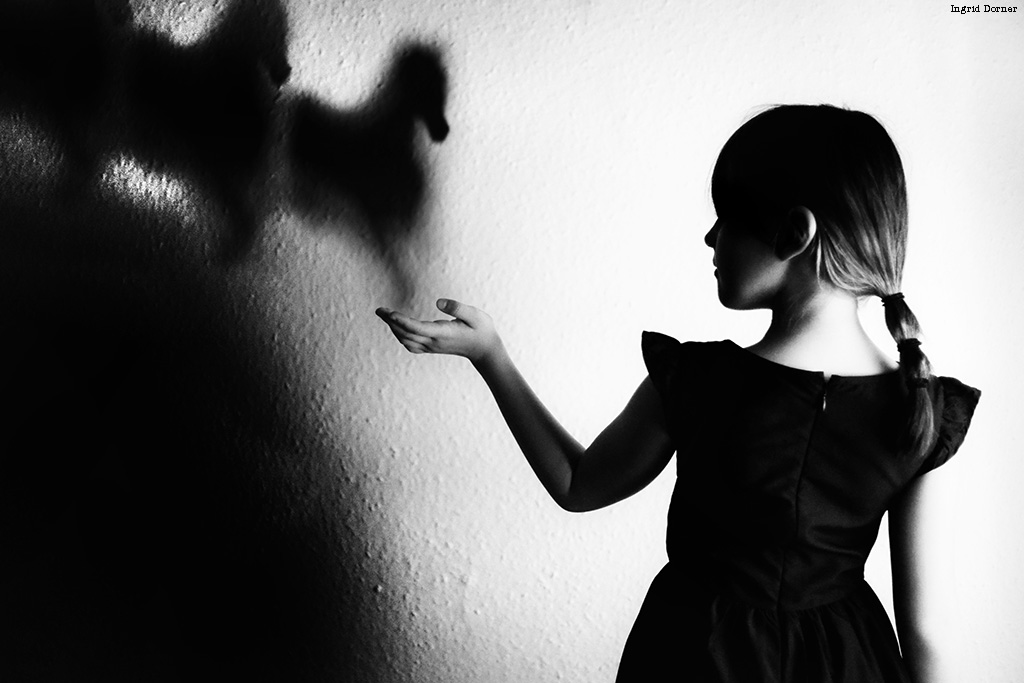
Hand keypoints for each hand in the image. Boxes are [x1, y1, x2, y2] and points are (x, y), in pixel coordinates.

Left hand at [375, 298, 502, 364]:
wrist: (485, 350)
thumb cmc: (481, 330)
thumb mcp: (475, 315)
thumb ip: (457, 308)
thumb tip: (438, 302)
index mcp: (442, 333)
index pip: (417, 328)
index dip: (401, 321)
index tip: (389, 313)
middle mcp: (434, 341)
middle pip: (407, 334)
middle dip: (391, 322)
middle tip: (379, 310)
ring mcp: (432, 346)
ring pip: (406, 340)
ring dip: (394, 329)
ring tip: (385, 315)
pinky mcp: (432, 347)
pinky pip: (411, 345)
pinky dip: (401, 336)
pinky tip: (397, 328)